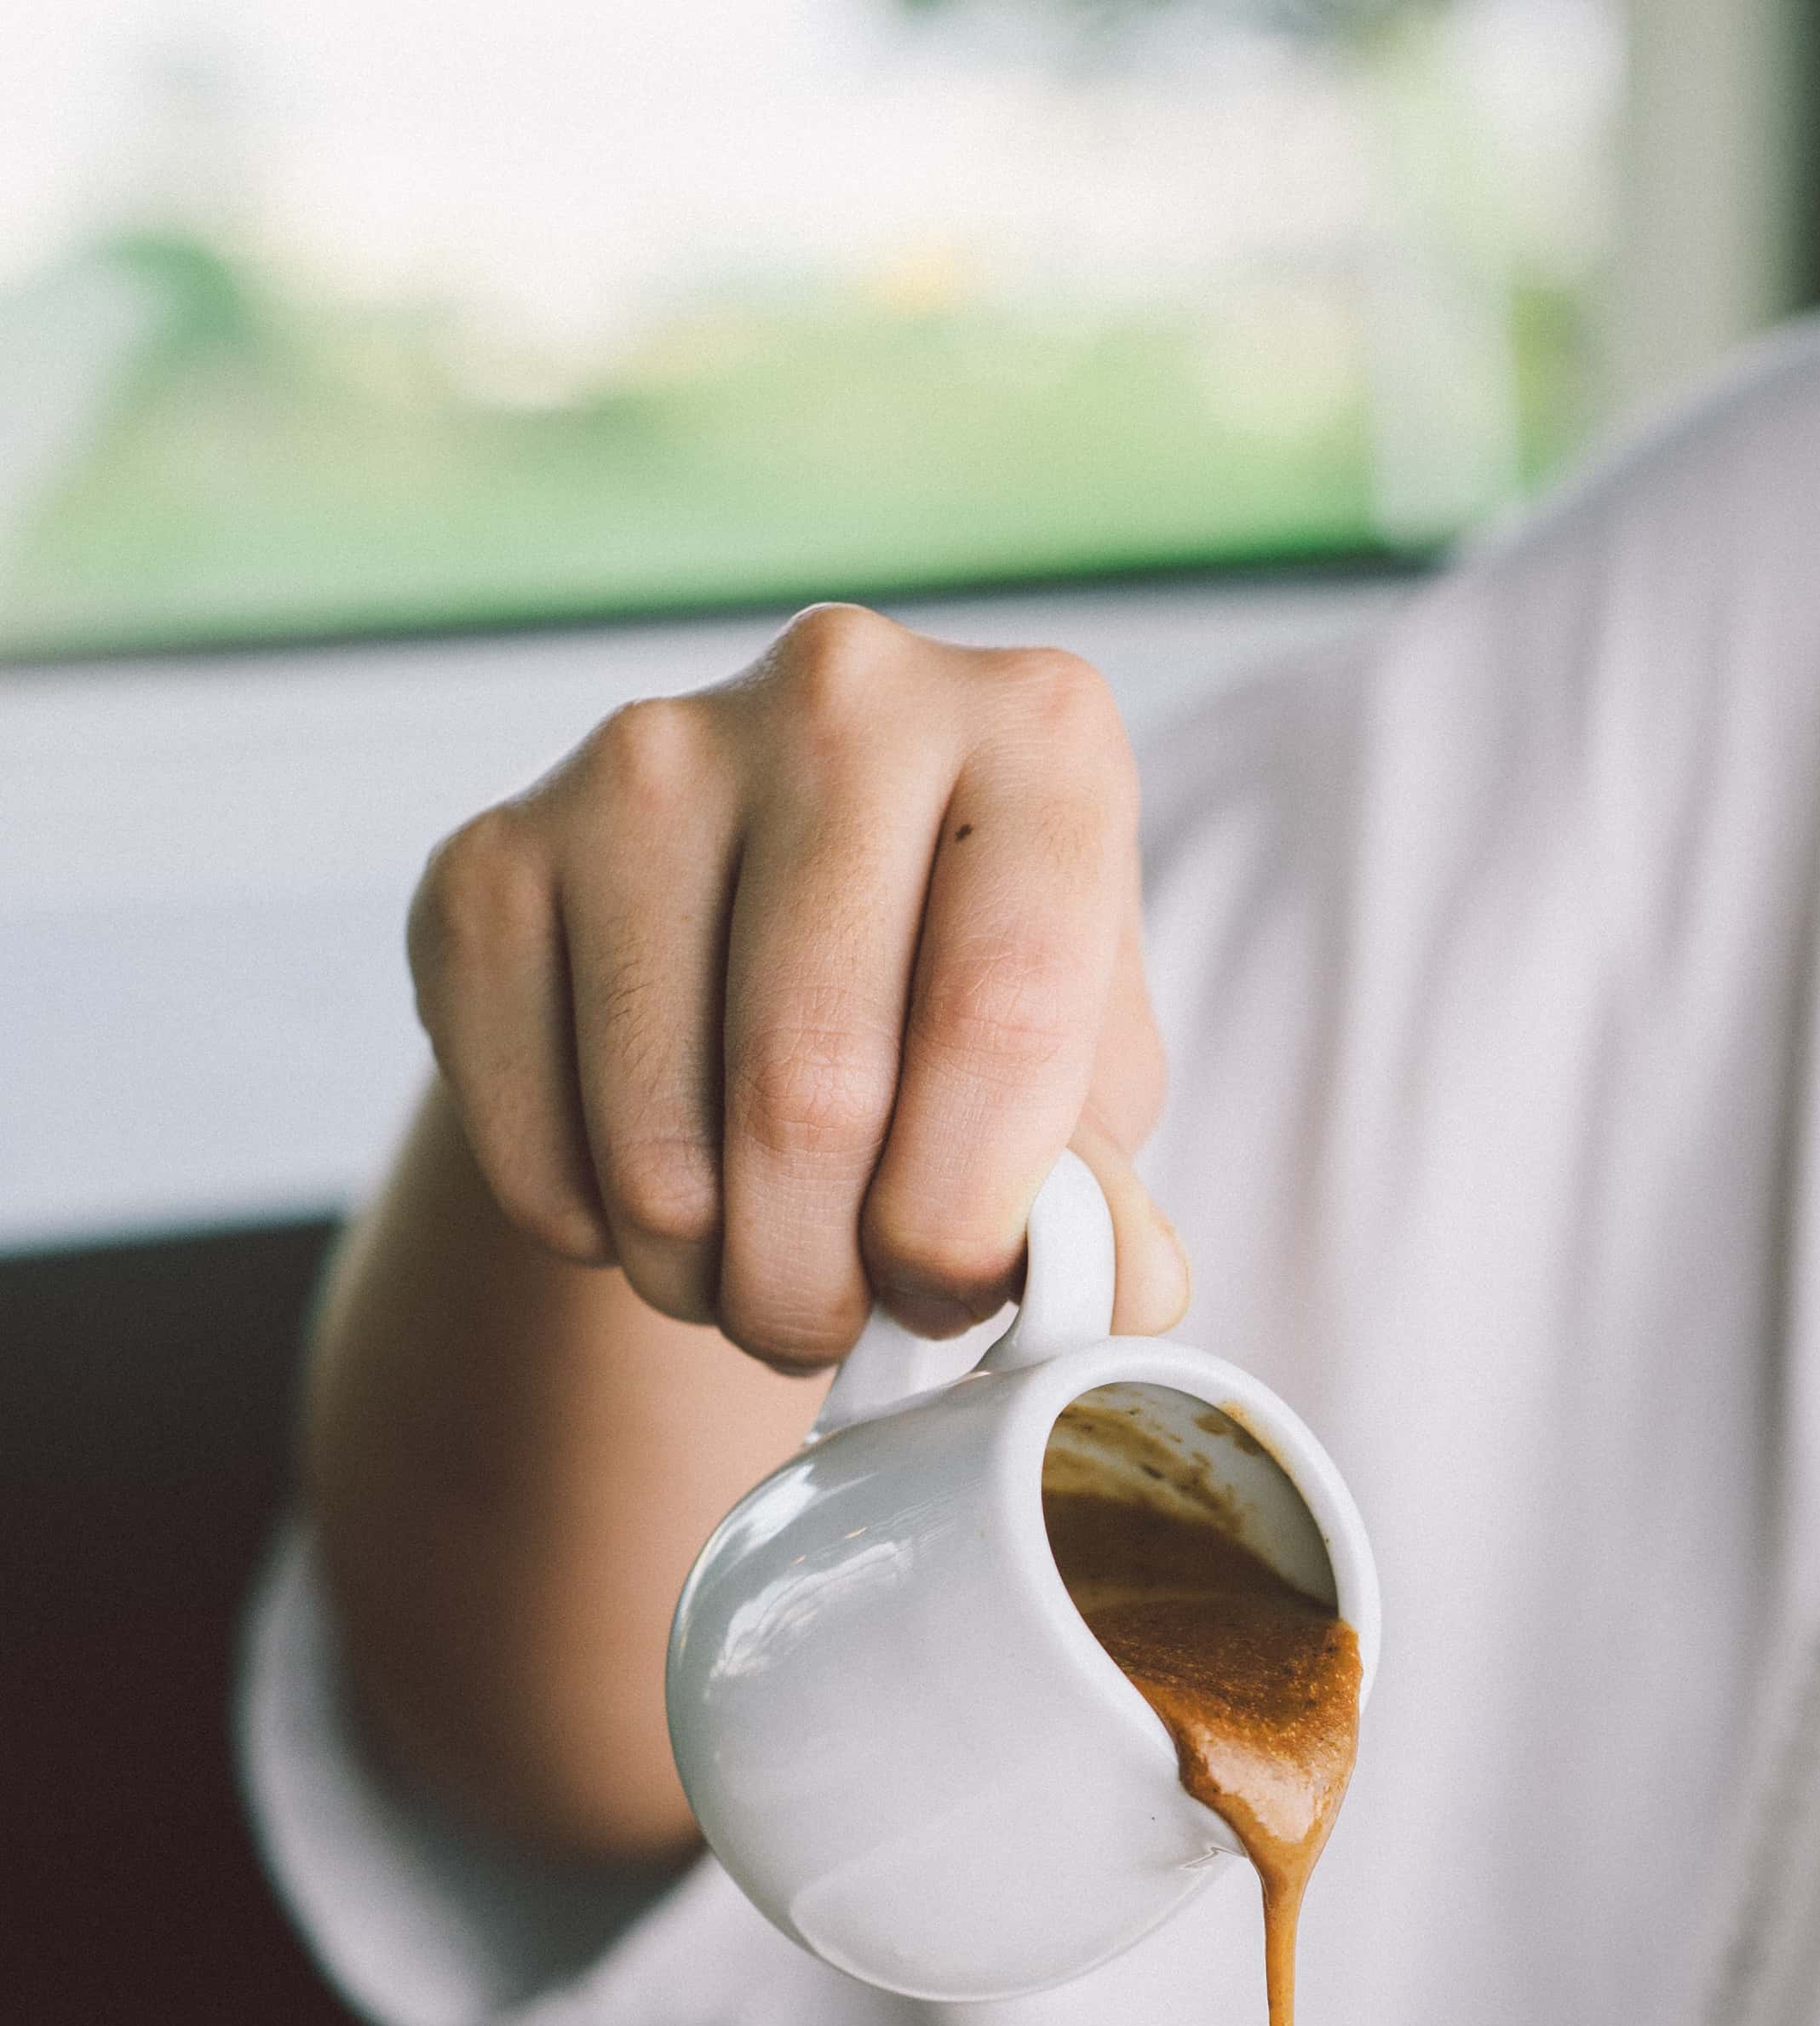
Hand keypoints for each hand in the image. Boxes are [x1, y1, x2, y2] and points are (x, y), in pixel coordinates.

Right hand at [405, 607, 1186, 1370]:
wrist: (764, 924)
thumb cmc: (961, 1009)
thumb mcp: (1081, 1085)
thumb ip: (1104, 1196)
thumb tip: (1122, 1295)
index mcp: (1036, 732)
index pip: (1001, 1012)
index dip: (969, 1222)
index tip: (945, 1299)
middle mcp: (841, 695)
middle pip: (809, 1091)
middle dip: (824, 1286)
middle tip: (837, 1328)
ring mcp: (645, 760)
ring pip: (659, 1153)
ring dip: (709, 1285)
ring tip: (756, 1272)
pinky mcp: (489, 860)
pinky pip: (530, 1149)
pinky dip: (592, 1242)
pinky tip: (650, 1198)